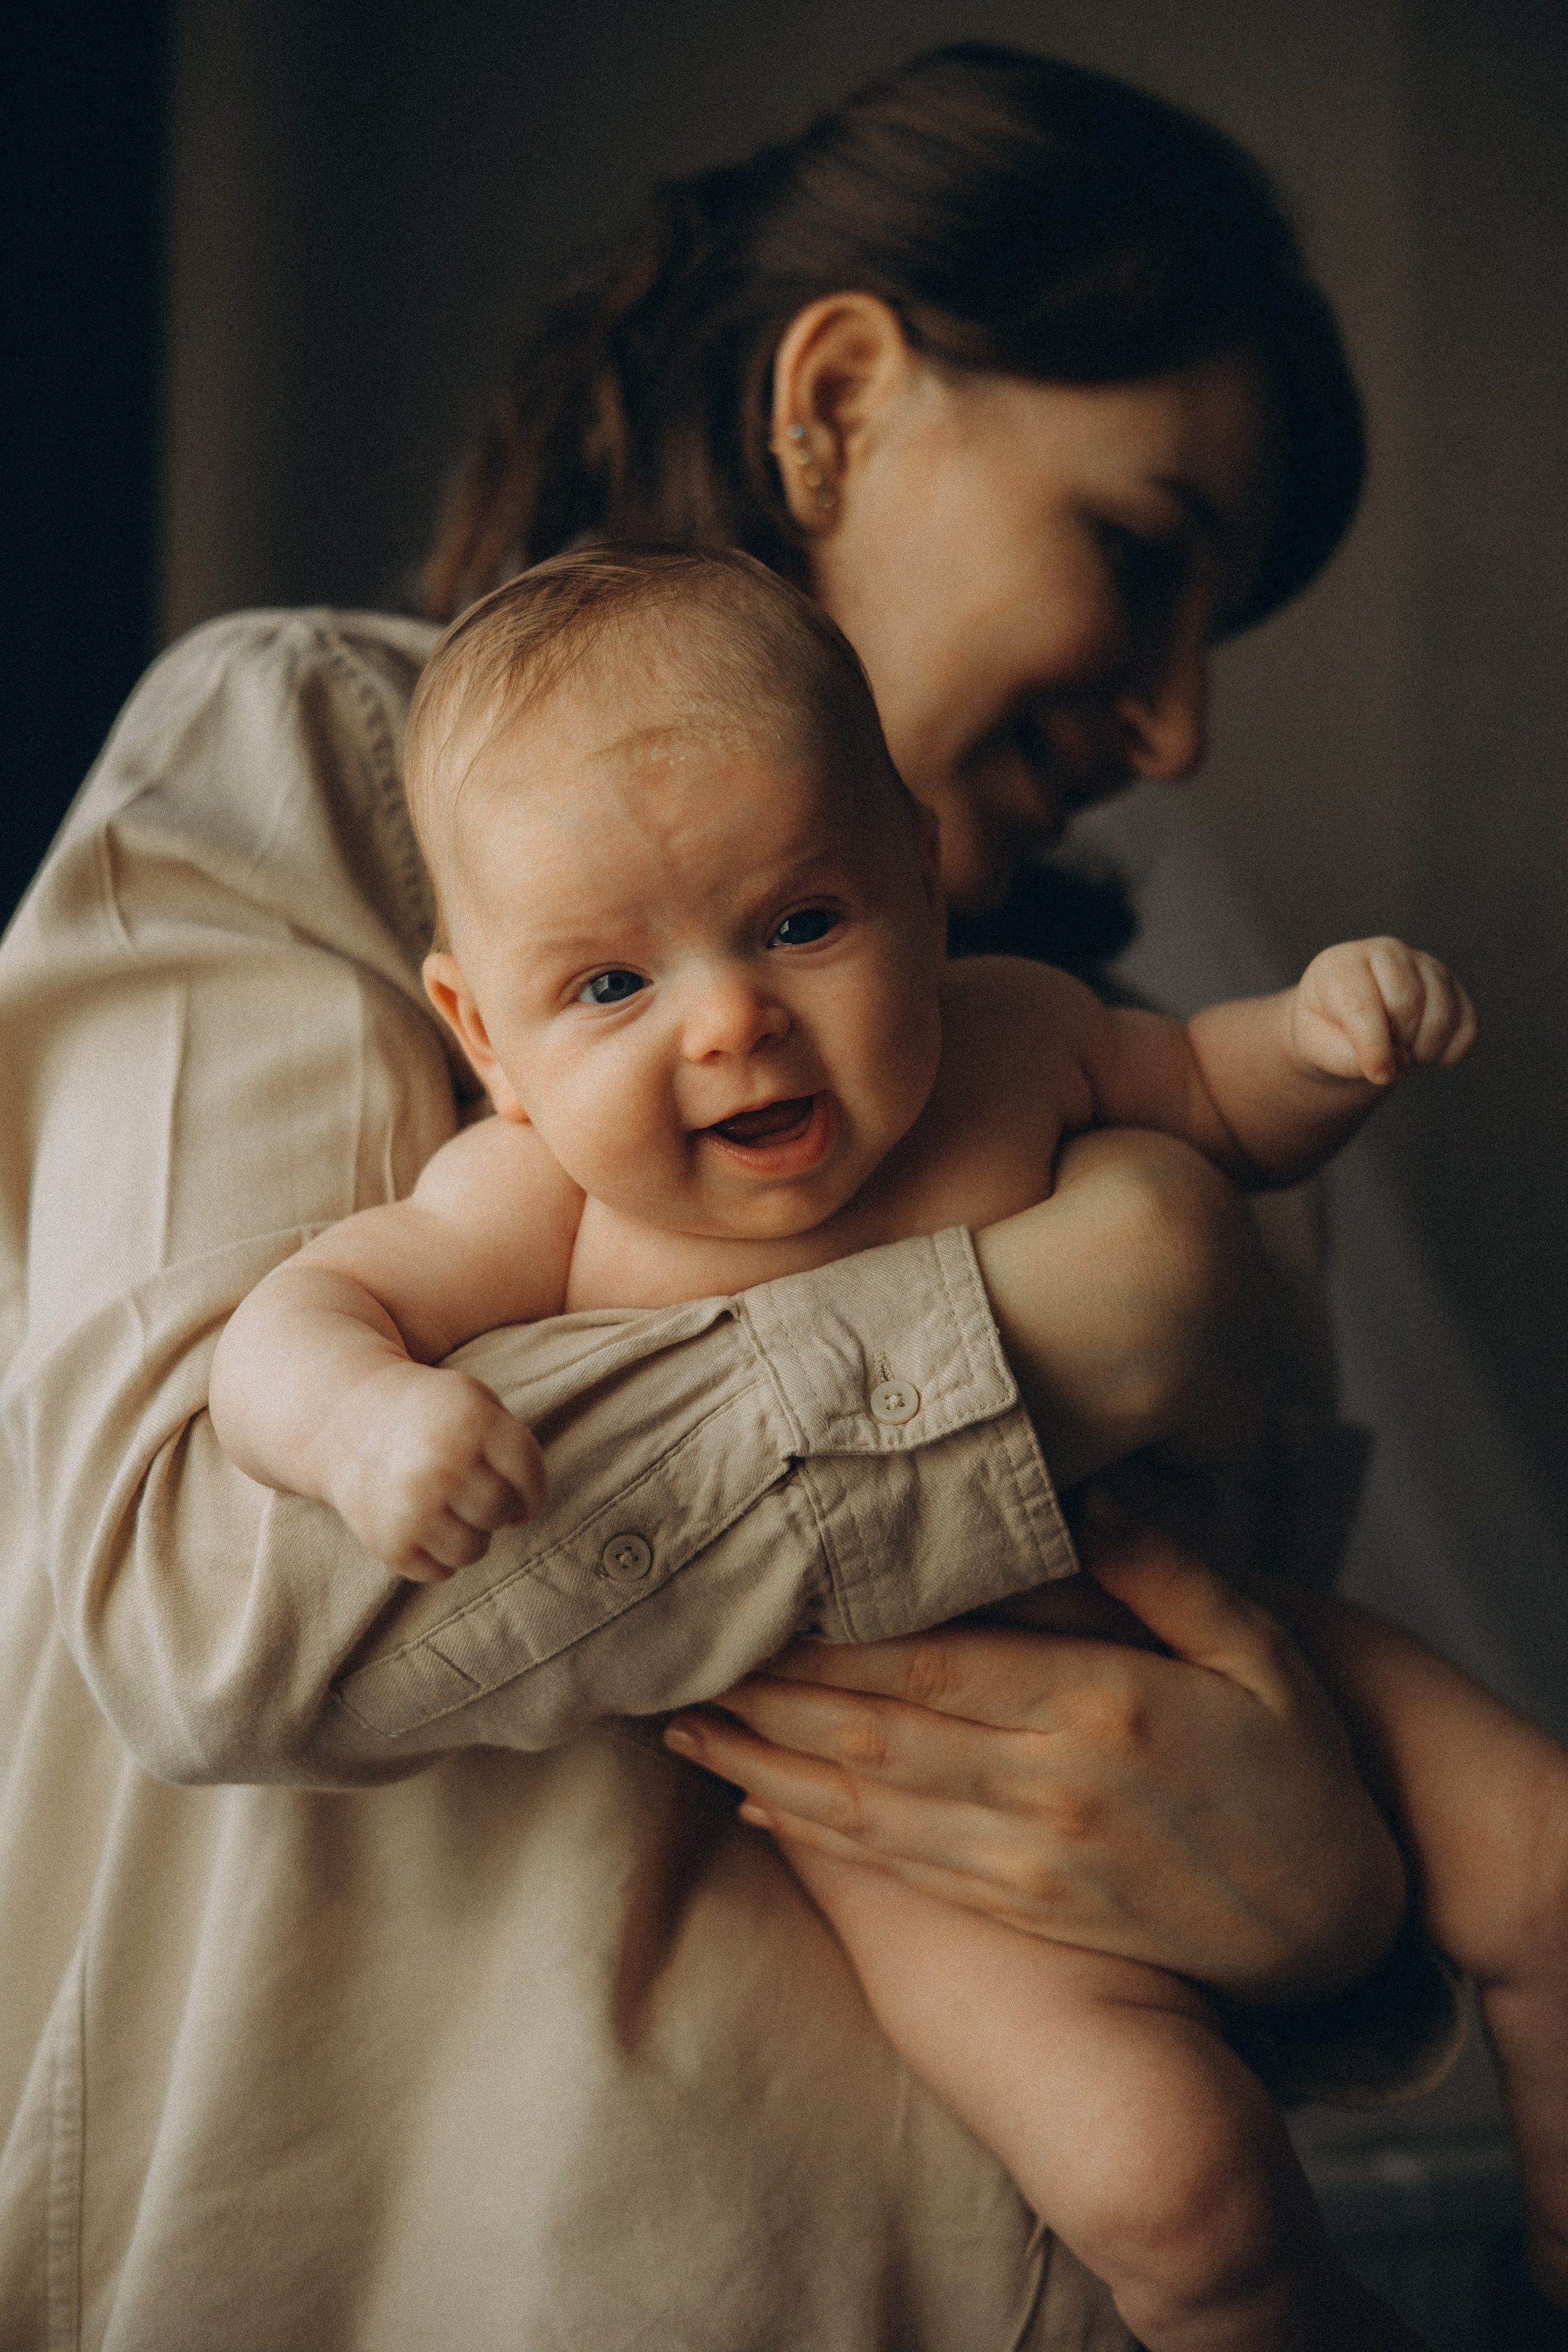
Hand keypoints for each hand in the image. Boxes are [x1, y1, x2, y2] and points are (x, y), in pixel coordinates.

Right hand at [320, 1360, 546, 1580]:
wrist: (348, 1424)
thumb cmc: (430, 1417)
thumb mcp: (475, 1402)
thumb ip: (514, 1445)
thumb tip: (522, 1512)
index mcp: (471, 1422)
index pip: (528, 1475)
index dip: (533, 1493)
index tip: (521, 1499)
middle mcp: (442, 1464)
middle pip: (500, 1513)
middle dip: (495, 1510)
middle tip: (471, 1496)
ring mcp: (412, 1506)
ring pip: (474, 1551)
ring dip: (469, 1537)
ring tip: (446, 1510)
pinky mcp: (389, 1543)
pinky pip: (440, 1572)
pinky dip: (437, 1556)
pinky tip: (421, 1525)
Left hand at [664, 1515, 1406, 2003]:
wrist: (1334, 1929)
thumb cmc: (1297, 1766)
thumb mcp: (1261, 1650)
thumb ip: (1170, 1570)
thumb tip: (1092, 1490)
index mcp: (1102, 1708)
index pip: (929, 1663)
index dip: (826, 1640)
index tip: (752, 1601)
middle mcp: (1049, 1790)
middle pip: (872, 1735)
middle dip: (764, 1698)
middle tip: (679, 1656)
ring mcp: (1029, 1862)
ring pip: (864, 1809)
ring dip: (762, 1767)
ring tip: (684, 1729)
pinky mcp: (1022, 1909)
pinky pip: (896, 1869)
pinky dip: (817, 1836)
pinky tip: (756, 1807)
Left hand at [1293, 937, 1476, 1085]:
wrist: (1346, 1025)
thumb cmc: (1328, 1033)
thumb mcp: (1320, 1048)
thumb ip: (1349, 1058)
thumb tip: (1401, 1060)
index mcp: (1340, 965)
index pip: (1363, 1005)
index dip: (1374, 1047)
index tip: (1378, 1075)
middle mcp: (1385, 952)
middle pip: (1407, 1003)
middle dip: (1398, 1044)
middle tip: (1385, 1057)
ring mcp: (1423, 964)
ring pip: (1442, 1012)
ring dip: (1425, 1050)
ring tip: (1403, 1055)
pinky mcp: (1452, 985)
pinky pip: (1468, 1024)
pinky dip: (1452, 1052)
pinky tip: (1429, 1055)